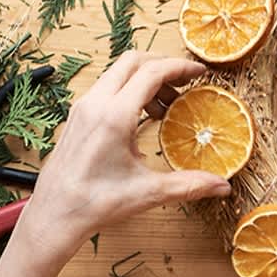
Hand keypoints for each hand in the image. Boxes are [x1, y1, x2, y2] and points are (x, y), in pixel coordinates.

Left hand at [18, 51, 231, 262]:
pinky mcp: (76, 117)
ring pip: (116, 73)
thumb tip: (221, 186)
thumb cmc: (93, 203)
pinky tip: (139, 119)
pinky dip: (127, 92)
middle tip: (183, 83)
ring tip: (164, 107)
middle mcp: (94, 103)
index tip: (198, 72)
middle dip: (162, 66)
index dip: (180, 67)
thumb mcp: (147, 192)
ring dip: (144, 80)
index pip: (152, 71)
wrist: (55, 215)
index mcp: (113, 115)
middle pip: (132, 61)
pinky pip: (104, 89)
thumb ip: (188, 185)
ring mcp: (81, 108)